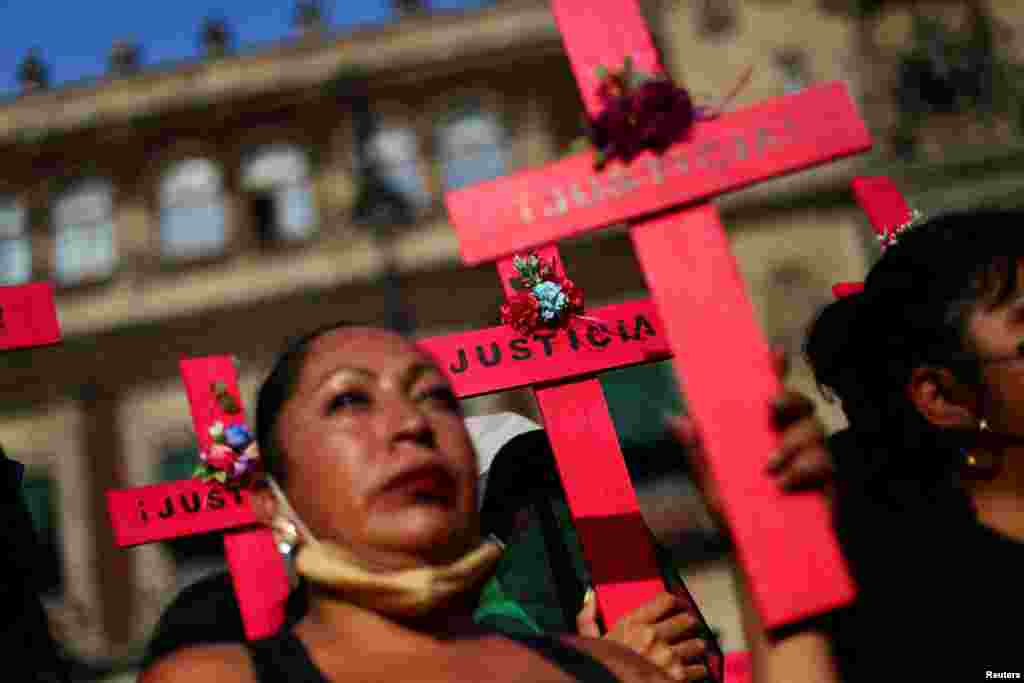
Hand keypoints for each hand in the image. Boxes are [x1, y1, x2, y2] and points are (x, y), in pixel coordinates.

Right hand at [577, 589, 708, 681]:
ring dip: (695, 647)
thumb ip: (588, 617)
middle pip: (686, 620)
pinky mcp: (678, 677)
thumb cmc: (601, 668)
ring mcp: (668, 657)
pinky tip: (691, 669)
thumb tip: (589, 596)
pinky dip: (697, 669)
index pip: (665, 600)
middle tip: (689, 627)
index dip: (674, 602)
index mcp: (633, 624)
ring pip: (697, 644)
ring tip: (692, 649)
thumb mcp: (590, 641)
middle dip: (689, 623)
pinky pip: (699, 668)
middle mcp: (653, 636)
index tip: (677, 605)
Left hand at [667, 348, 832, 519]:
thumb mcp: (710, 484)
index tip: (774, 352)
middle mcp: (789, 440)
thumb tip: (674, 418)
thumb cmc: (735, 517)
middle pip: (800, 405)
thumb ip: (698, 452)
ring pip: (814, 430)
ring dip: (792, 444)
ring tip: (770, 469)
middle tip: (771, 407)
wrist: (758, 558)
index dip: (775, 370)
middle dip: (789, 399)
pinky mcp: (827, 482)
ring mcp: (812, 459)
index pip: (771, 395)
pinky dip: (804, 469)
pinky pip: (824, 463)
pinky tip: (785, 484)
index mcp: (762, 435)